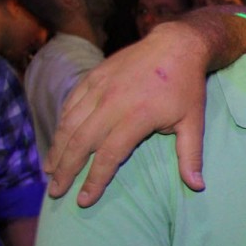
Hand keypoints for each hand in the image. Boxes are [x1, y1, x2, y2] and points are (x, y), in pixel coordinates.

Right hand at [45, 21, 210, 206]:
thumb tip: (197, 186)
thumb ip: (190, 156)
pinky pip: (70, 104)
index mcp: (137, 116)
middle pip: (81, 142)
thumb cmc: (187, 87)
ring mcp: (99, 87)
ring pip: (70, 123)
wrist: (176, 45)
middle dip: (66, 170)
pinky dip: (61, 124)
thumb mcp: (194, 122)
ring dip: (57, 149)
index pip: (108, 155)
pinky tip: (58, 141)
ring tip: (49, 171)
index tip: (84, 200)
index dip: (94, 180)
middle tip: (55, 191)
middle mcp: (112, 102)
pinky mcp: (92, 77)